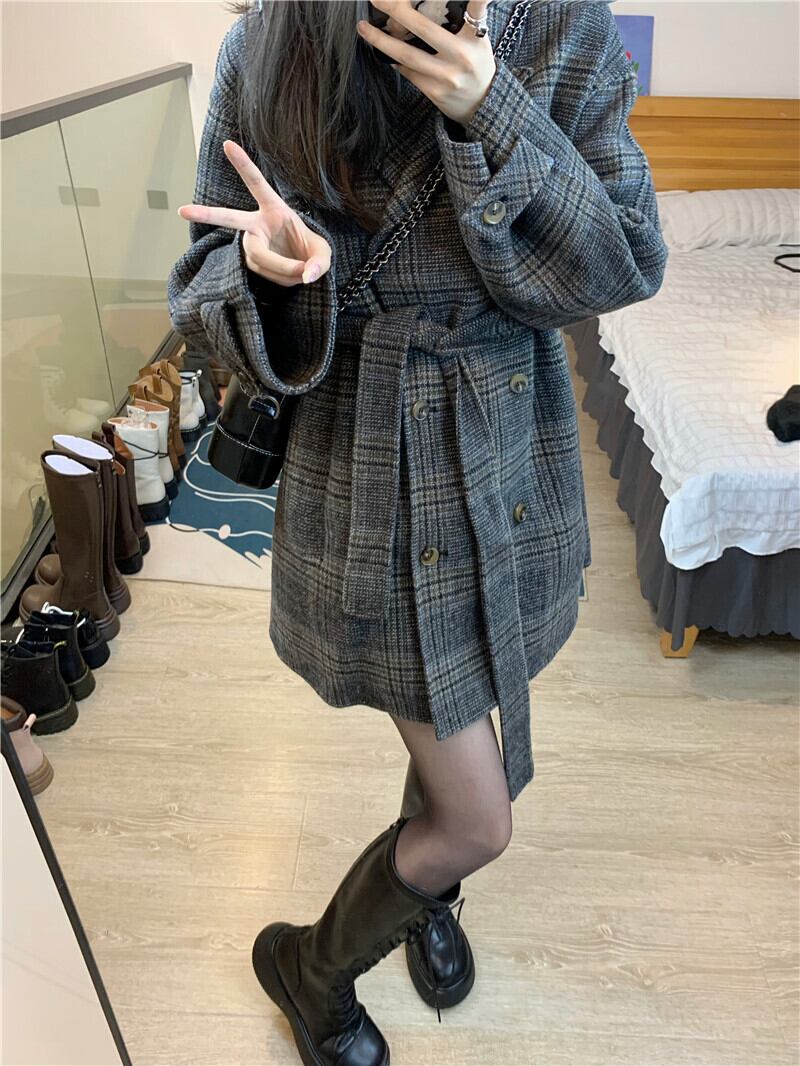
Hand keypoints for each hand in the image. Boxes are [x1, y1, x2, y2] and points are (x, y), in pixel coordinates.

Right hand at [177, 140, 331, 286]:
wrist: (305, 268)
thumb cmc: (312, 252)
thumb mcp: (324, 253)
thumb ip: (320, 263)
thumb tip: (307, 275)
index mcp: (274, 209)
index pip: (257, 184)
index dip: (243, 165)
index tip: (227, 144)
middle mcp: (257, 225)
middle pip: (230, 219)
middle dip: (206, 215)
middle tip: (182, 211)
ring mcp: (251, 244)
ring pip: (262, 259)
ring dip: (285, 269)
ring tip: (302, 271)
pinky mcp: (251, 263)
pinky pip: (268, 274)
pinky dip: (284, 279)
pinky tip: (292, 276)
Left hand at [357, 0, 496, 125]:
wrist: (482, 104)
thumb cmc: (477, 64)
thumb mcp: (479, 39)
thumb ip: (467, 18)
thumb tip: (438, 2)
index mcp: (474, 38)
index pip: (475, 9)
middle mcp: (461, 56)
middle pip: (424, 29)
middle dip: (397, 11)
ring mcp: (446, 76)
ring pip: (407, 55)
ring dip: (381, 40)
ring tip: (363, 27)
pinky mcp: (434, 92)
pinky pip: (408, 71)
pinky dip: (393, 58)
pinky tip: (382, 48)